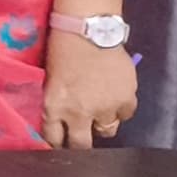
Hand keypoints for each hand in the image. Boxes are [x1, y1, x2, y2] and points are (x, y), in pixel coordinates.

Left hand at [42, 32, 138, 148]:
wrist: (89, 31)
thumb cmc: (62, 49)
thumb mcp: (50, 80)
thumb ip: (56, 103)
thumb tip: (61, 119)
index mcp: (54, 107)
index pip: (53, 139)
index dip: (57, 143)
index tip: (60, 143)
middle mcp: (79, 113)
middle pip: (81, 145)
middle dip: (80, 144)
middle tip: (82, 136)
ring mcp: (105, 108)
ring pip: (107, 130)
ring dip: (102, 123)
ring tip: (99, 110)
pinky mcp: (126, 100)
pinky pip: (125, 115)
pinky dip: (120, 110)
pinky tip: (115, 98)